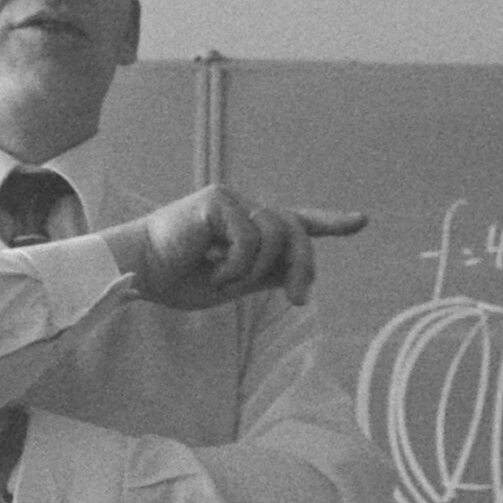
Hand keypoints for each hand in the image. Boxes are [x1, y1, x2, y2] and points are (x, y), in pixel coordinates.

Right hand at [106, 187, 366, 309]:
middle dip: (304, 267)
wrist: (140, 271)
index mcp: (251, 228)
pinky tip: (210, 267)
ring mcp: (232, 201)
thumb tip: (300, 275)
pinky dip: (235, 265)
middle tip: (297, 301)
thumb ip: (266, 275)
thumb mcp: (233, 284)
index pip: (297, 222)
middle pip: (296, 231)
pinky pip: (251, 239)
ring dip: (254, 271)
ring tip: (222, 280)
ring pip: (277, 235)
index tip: (362, 220)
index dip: (330, 222)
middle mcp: (245, 208)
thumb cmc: (178, 279)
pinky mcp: (218, 201)